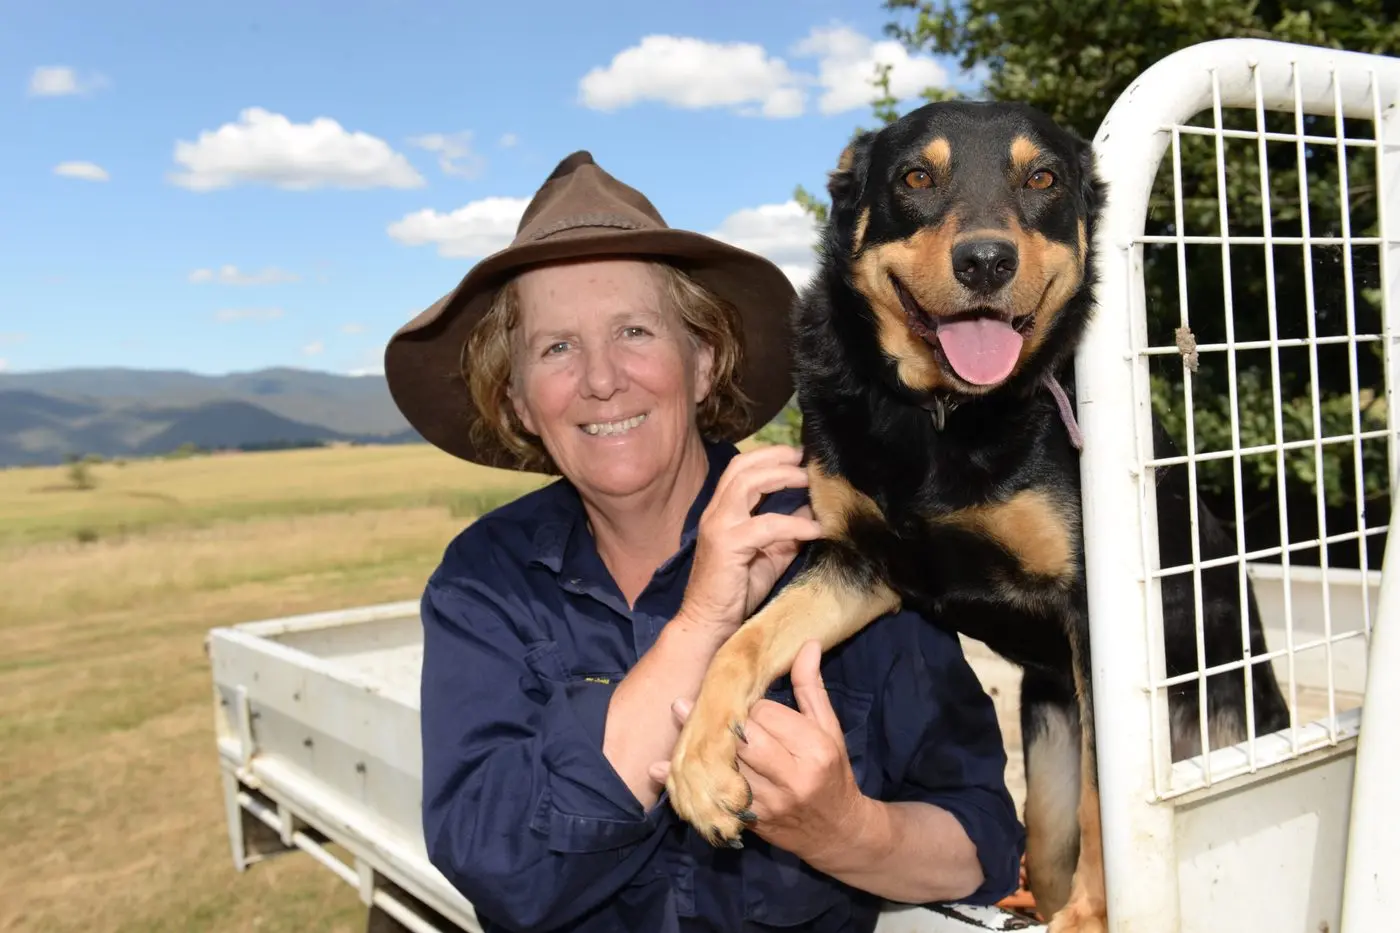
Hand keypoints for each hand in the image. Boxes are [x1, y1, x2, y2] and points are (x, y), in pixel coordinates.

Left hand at [649, 640, 872, 863]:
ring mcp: (768, 804)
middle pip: (741, 738)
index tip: (752, 705)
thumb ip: (810, 687)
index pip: (766, 714)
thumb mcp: (829, 729)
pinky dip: (685, 783)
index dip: (753, 705)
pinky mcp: (749, 822)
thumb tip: (807, 643)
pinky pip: (711, 798)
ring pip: (723, 766)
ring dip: (701, 743)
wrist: (836, 832)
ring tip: (680, 715)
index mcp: (813, 750)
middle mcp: (791, 778)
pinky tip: (661, 768)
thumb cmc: (832, 772)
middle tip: (716, 709)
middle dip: (727, 721)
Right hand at [678, 445, 822, 632]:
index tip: (800, 457)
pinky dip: (794, 524)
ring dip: (783, 477)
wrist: (710, 624)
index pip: (742, 469)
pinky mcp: (727, 544)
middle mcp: (716, 512)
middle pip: (743, 467)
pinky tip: (815, 531)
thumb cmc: (737, 592)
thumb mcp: (770, 554)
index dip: (771, 457)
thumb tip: (813, 511)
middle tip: (807, 458)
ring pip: (748, 483)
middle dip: (778, 457)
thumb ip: (788, 531)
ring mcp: (719, 526)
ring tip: (810, 481)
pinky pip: (766, 524)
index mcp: (723, 511)